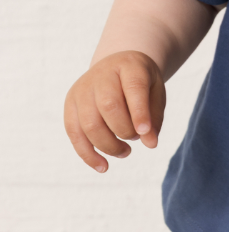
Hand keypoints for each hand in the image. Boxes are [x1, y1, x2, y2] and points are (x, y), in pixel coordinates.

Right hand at [64, 51, 165, 171]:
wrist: (117, 67)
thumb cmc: (140, 83)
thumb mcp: (155, 92)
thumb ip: (154, 116)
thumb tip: (150, 143)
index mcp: (128, 65)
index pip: (133, 87)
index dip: (139, 112)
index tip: (145, 133)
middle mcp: (101, 74)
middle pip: (108, 106)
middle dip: (125, 131)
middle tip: (136, 138)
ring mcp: (82, 89)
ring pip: (89, 123)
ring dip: (109, 146)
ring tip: (125, 152)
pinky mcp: (70, 104)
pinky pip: (74, 133)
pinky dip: (88, 154)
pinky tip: (103, 166)